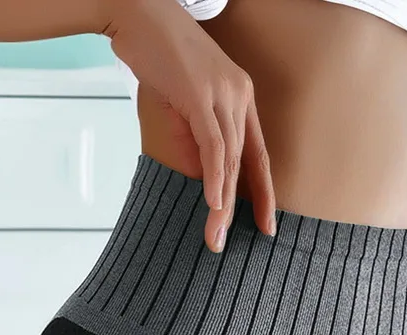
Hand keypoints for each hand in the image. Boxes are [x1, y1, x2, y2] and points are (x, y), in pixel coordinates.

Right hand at [103, 0, 276, 252]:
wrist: (139, 13)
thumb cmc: (158, 55)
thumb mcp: (186, 97)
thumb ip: (197, 130)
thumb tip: (197, 168)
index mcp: (241, 98)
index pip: (259, 154)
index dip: (265, 192)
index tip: (267, 223)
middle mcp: (239, 96)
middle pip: (249, 162)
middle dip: (250, 206)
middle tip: (251, 240)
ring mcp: (222, 94)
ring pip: (232, 160)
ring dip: (225, 203)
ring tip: (218, 234)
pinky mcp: (201, 95)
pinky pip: (213, 146)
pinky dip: (216, 178)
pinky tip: (214, 204)